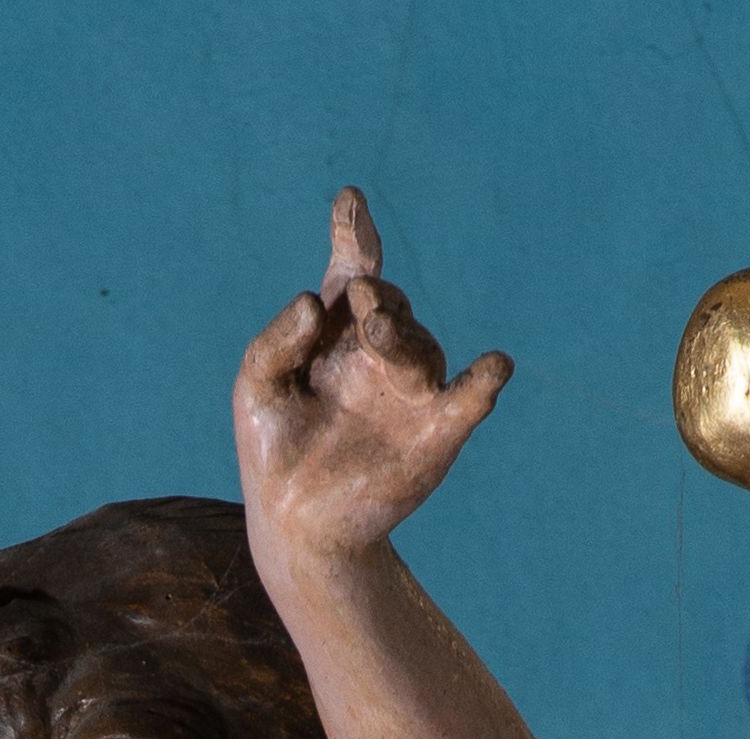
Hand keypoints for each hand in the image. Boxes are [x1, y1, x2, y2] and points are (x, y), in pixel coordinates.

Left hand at [235, 188, 510, 568]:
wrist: (294, 525)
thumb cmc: (273, 450)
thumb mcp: (255, 387)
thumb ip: (275, 340)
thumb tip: (314, 299)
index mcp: (338, 332)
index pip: (354, 270)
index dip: (355, 235)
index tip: (350, 203)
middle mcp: (380, 354)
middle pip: (390, 305)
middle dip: (377, 298)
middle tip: (360, 298)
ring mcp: (411, 393)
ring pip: (422, 347)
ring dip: (402, 336)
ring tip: (377, 334)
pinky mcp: (434, 435)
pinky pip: (468, 402)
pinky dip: (483, 385)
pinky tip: (494, 366)